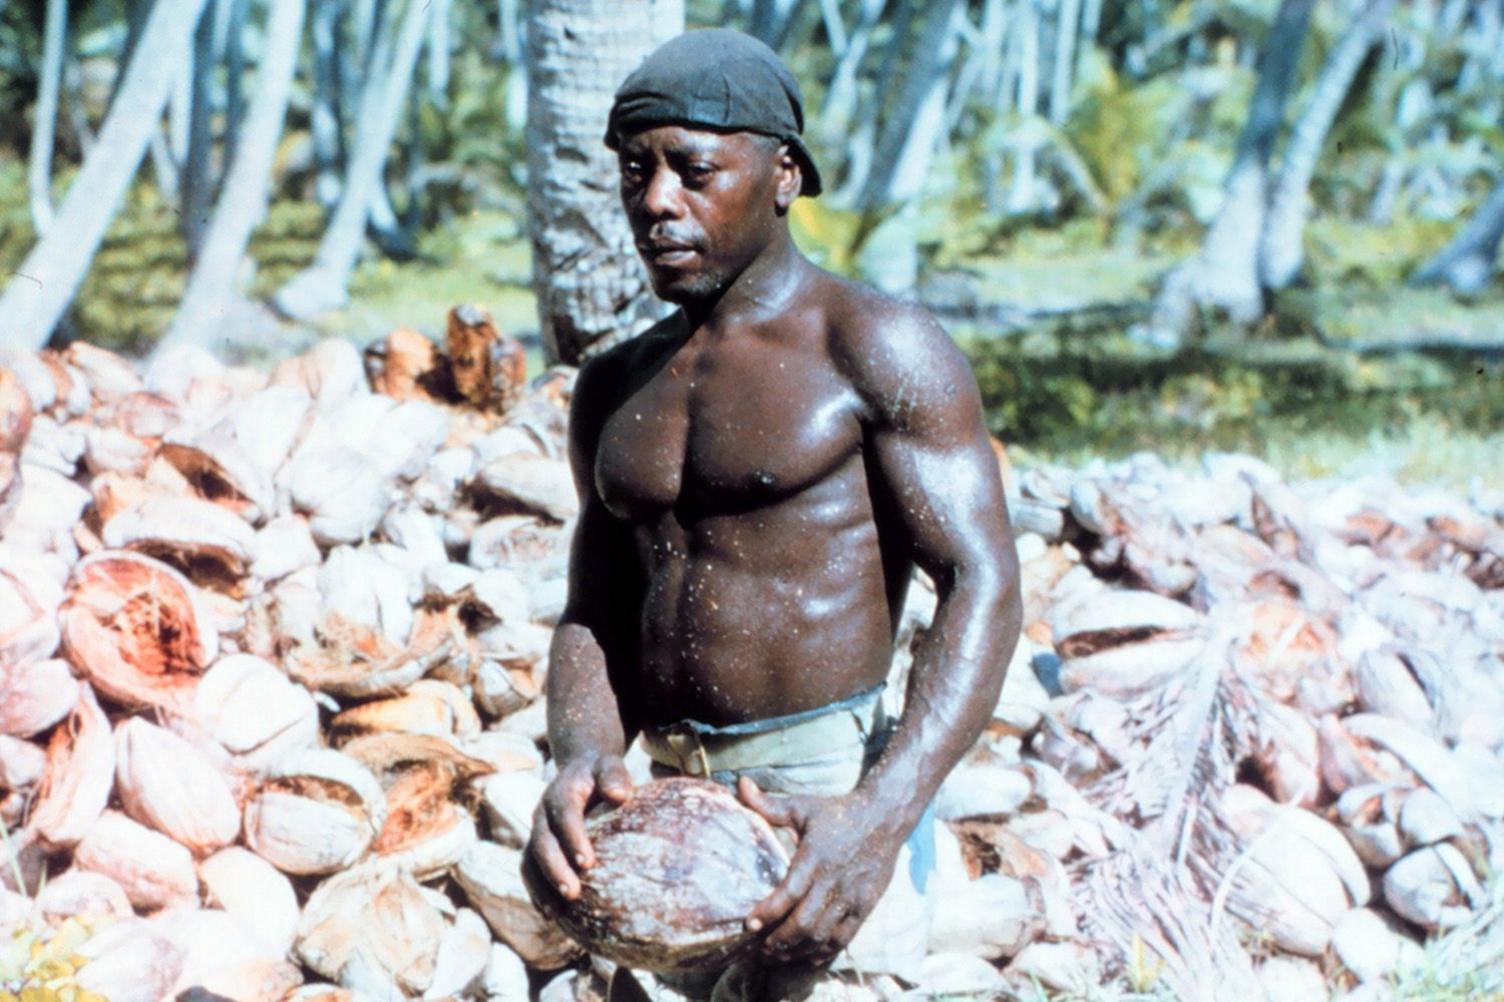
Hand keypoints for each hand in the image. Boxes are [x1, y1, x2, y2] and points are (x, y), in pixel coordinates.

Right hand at [524, 754, 632, 902]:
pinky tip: (551, 914)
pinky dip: (536, 892)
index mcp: (561, 793)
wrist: (579, 771)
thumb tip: (620, 795)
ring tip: (555, 913)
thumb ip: (614, 776)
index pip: (564, 815)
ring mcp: (537, 832)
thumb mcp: (609, 766)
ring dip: (541, 887)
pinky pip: (530, 871)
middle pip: (542, 843)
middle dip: (555, 869)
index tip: (587, 863)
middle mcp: (542, 813)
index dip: (573, 838)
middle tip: (573, 893)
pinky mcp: (536, 847)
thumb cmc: (601, 773)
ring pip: (530, 861)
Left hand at [737, 776, 902, 968]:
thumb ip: (768, 804)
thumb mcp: (802, 806)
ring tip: (778, 955)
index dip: (767, 913)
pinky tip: (808, 956)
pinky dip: (824, 951)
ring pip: (822, 935)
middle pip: (804, 922)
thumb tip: (738, 784)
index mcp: (814, 856)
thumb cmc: (837, 812)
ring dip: (798, 950)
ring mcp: (851, 896)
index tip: (749, 925)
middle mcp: (833, 880)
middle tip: (760, 947)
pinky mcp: (865, 905)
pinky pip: (844, 937)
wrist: (884, 816)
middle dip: (779, 940)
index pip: (788, 893)